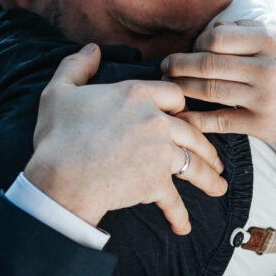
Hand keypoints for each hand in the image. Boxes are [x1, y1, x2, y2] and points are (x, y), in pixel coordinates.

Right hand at [24, 44, 226, 233]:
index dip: (180, 104)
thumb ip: (77, 66)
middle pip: (193, 130)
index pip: (175, 93)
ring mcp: (161, 152)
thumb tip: (91, 49)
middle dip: (206, 146)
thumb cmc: (58, 135)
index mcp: (137, 94)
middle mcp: (157, 120)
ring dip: (209, 178)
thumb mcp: (59, 91)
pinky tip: (183, 226)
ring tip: (217, 187)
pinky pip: (174, 200)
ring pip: (195, 163)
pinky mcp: (157, 182)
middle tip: (214, 158)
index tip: (183, 116)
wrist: (60, 177)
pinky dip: (179, 215)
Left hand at [161, 20, 275, 149]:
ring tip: (169, 85)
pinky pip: (218, 120)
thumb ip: (255, 28)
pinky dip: (195, 118)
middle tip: (165, 66)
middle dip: (178, 64)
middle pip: (207, 63)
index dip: (197, 43)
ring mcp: (263, 98)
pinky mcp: (261, 124)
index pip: (218, 37)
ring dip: (182, 87)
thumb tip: (219, 26)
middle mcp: (266, 68)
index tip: (192, 49)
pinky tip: (180, 115)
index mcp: (271, 41)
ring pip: (208, 90)